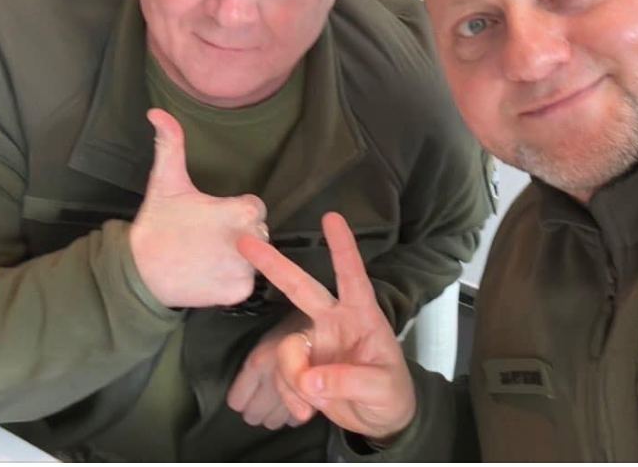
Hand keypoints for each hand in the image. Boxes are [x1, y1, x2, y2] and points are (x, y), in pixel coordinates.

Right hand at [129, 108, 266, 307]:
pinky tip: (210, 275)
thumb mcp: (165, 180)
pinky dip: (232, 281)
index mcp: (240, 210)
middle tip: (207, 239)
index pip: (254, 208)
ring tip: (208, 257)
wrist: (140, 273)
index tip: (212, 218)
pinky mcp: (239, 292)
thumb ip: (170, 143)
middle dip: (238, 234)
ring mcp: (245, 268)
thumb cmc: (159, 223)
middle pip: (258, 233)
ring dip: (238, 258)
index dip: (234, 212)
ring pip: (255, 258)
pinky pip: (247, 282)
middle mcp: (249, 239)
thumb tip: (157, 111)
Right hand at [238, 212, 415, 443]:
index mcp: (362, 314)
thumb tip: (310, 379)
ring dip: (292, 379)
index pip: (353, 276)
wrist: (379, 420)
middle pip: (302, 288)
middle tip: (246, 242)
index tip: (332, 218)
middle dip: (275, 265)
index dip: (343, 248)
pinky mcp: (300, 366)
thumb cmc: (390, 393)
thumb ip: (351, 381)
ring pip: (287, 348)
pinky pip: (281, 376)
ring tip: (311, 407)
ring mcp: (315, 342)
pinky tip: (305, 412)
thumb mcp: (384, 390)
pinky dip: (289, 397)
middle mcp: (334, 320)